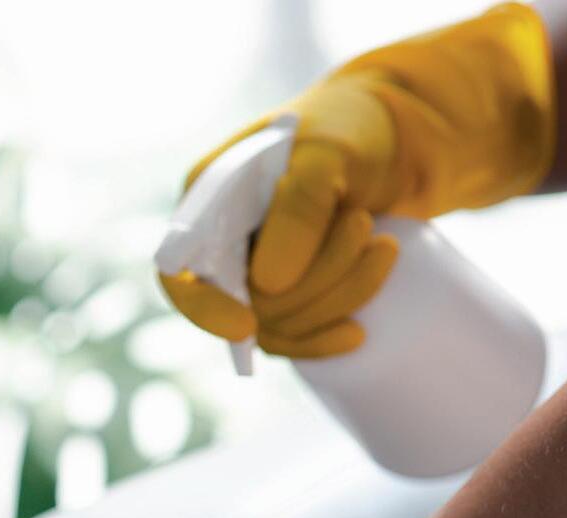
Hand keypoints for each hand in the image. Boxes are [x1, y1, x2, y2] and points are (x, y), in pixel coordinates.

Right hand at [161, 3, 553, 357]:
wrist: (390, 138)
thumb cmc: (349, 129)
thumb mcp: (328, 153)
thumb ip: (299, 209)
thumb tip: (267, 285)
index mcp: (206, 199)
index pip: (177, 269)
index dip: (203, 306)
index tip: (245, 325)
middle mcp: (217, 243)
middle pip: (240, 303)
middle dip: (313, 278)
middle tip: (364, 223)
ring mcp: (250, 275)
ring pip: (275, 326)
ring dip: (336, 295)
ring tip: (384, 244)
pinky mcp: (286, 297)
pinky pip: (293, 339)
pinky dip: (327, 336)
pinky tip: (359, 333)